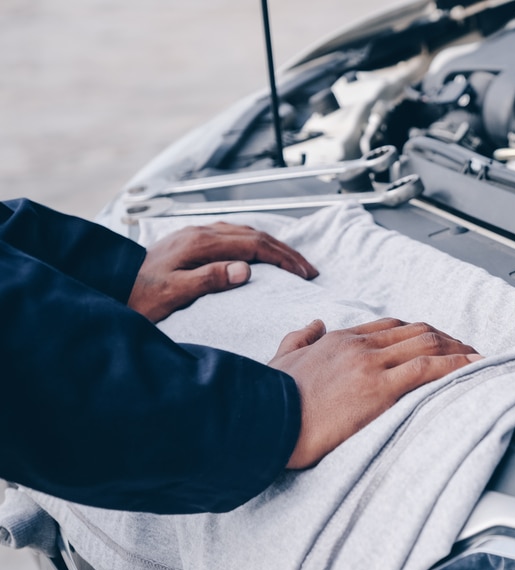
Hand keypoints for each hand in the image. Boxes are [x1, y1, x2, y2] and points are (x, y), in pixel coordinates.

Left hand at [128, 222, 318, 321]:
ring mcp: (195, 235)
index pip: (255, 245)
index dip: (284, 259)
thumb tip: (246, 269)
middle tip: (308, 271)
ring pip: (245, 232)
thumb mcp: (173, 293)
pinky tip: (258, 254)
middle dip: (286, 252)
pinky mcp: (191, 241)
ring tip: (291, 263)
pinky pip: (232, 235)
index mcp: (200, 243)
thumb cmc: (138, 295)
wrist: (108, 284)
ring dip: (272, 246)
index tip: (304, 274)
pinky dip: (255, 243)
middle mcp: (200, 233)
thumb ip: (210, 279)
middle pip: (255, 235)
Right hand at [269, 318, 481, 468]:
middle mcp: (359, 345)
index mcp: (338, 339)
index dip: (418, 333)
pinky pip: (428, 369)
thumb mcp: (281, 359)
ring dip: (458, 350)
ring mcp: (371, 364)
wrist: (264, 423)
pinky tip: (473, 368)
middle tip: (467, 349)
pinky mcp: (380, 388)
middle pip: (415, 331)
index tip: (436, 342)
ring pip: (427, 344)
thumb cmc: (269, 399)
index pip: (389, 327)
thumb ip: (299, 338)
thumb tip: (313, 323)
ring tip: (480, 358)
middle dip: (446, 339)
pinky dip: (456, 365)